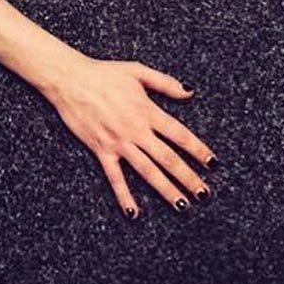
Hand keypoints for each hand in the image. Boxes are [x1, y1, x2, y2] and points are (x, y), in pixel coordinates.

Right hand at [48, 56, 214, 217]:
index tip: (213, 164)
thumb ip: (165, 82)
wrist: (69, 79)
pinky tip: (134, 212)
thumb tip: (189, 92)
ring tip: (182, 205)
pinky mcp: (101, 150)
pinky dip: (124, 195)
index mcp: (146, 110)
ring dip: (166, 190)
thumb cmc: (103, 73)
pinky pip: (115, 177)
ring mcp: (119, 142)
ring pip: (148, 171)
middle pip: (168, 158)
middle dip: (188, 177)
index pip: (179, 134)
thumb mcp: (136, 70)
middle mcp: (136, 130)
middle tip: (204, 194)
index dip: (198, 150)